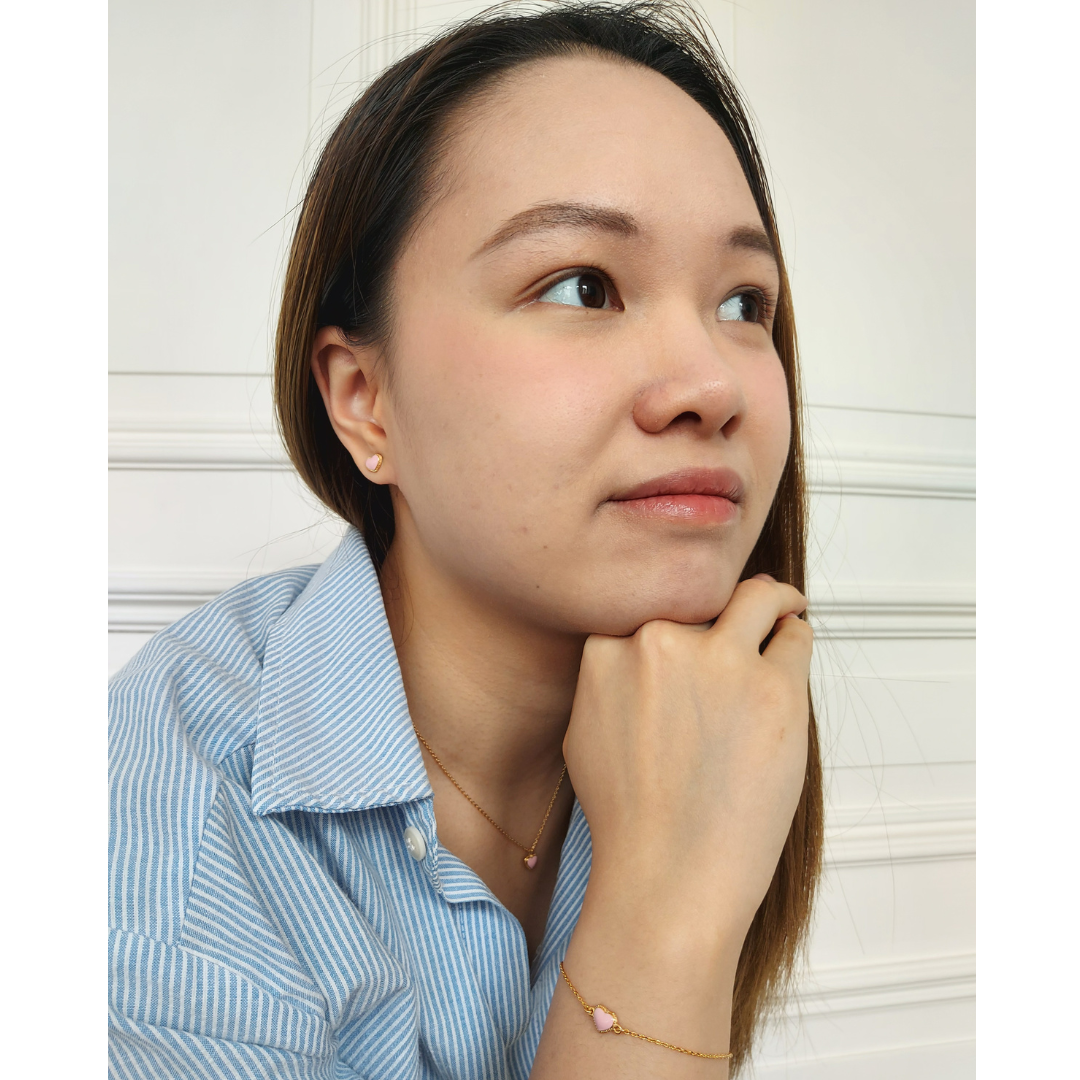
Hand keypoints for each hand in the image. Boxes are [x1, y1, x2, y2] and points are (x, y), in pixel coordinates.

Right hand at [564, 574, 812, 949]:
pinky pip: (795, 637)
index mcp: (606, 649)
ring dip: (773, 601)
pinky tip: (794, 646)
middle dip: (719, 609)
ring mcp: (719, 661)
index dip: (677, 614)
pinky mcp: (775, 687)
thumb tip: (636, 651)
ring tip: (786, 606)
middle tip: (744, 612)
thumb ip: (609, 677)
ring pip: (757, 597)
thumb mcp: (586, 732)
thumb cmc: (628, 818)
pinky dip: (796, 639)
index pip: (650, 601)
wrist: (667, 876)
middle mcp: (659, 642)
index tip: (695, 621)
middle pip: (699, 596)